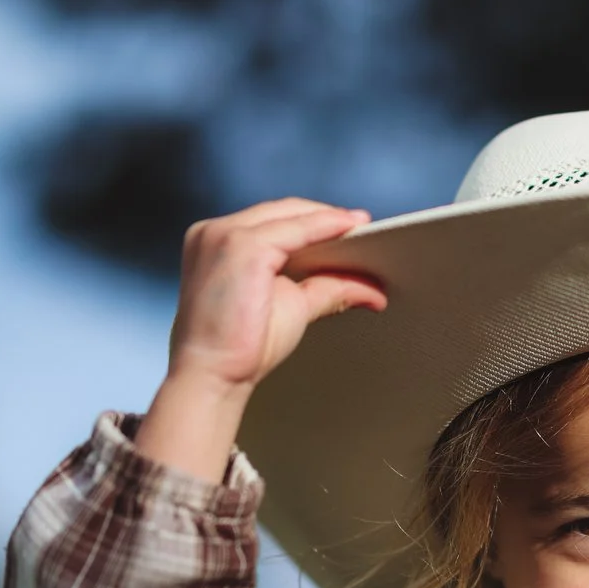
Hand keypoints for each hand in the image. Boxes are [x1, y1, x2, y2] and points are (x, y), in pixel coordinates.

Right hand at [136, 199, 386, 479]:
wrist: (214, 376)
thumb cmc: (243, 348)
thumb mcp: (292, 306)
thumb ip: (328, 288)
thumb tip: (374, 291)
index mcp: (217, 241)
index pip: (270, 220)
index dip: (311, 219)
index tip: (350, 224)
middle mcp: (214, 231)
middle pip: (281, 211)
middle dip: (325, 216)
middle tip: (364, 225)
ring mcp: (225, 235)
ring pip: (291, 215)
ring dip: (331, 221)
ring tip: (365, 231)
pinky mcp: (243, 246)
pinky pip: (297, 229)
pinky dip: (327, 227)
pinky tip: (352, 231)